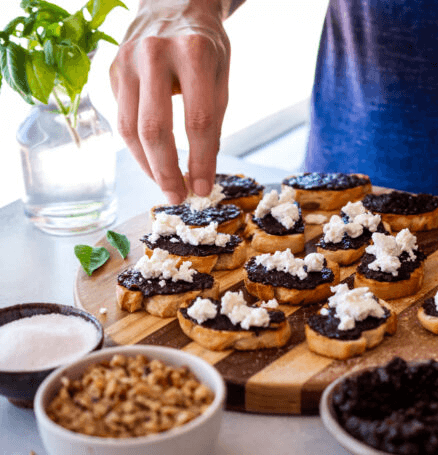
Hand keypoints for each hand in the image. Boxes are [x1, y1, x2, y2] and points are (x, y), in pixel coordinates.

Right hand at [110, 0, 230, 203]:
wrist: (172, 5)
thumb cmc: (203, 46)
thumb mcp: (220, 76)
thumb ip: (211, 121)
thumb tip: (200, 172)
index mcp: (194, 52)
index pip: (198, 121)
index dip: (201, 161)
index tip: (203, 189)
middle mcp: (155, 54)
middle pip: (155, 129)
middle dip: (166, 172)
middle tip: (178, 197)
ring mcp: (127, 61)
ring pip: (129, 130)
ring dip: (148, 166)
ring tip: (165, 184)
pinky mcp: (112, 71)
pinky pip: (121, 120)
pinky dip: (137, 148)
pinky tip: (152, 161)